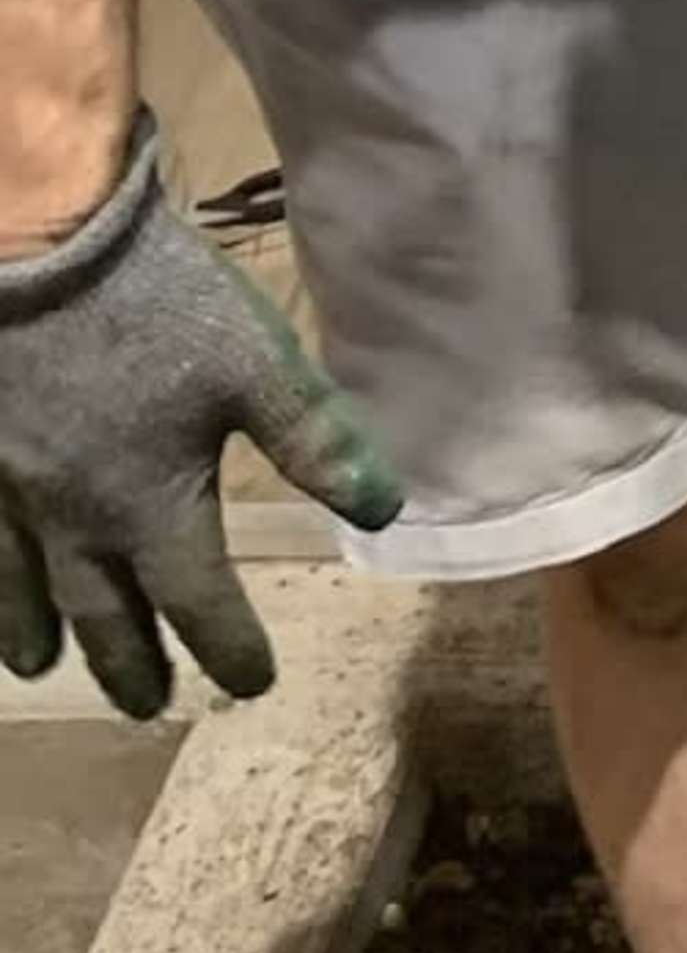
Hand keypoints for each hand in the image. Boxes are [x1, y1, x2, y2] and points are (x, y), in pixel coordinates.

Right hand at [0, 121, 402, 714]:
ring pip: (25, 588)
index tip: (252, 684)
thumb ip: (316, 441)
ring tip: (42, 670)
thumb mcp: (256, 366)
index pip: (199, 604)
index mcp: (152, 507)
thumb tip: (384, 511)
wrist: (39, 246)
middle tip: (147, 706)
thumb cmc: (154, 305)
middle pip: (105, 614)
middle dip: (131, 663)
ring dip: (40, 634)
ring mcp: (13, 493)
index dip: (230, 648)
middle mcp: (76, 520)